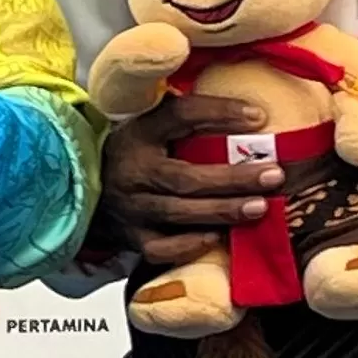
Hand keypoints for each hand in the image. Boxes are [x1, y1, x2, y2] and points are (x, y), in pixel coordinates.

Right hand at [89, 91, 283, 269]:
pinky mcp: (131, 238)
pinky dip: (190, 244)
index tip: (258, 116)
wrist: (83, 192)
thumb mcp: (149, 126)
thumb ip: (185, 116)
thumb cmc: (132, 155)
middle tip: (274, 174)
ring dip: (223, 210)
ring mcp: (130, 208)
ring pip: (179, 212)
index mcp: (139, 134)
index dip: (218, 113)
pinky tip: (218, 236)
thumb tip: (246, 110)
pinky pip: (162, 247)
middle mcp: (132, 171)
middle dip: (234, 177)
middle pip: (185, 177)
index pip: (179, 115)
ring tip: (261, 206)